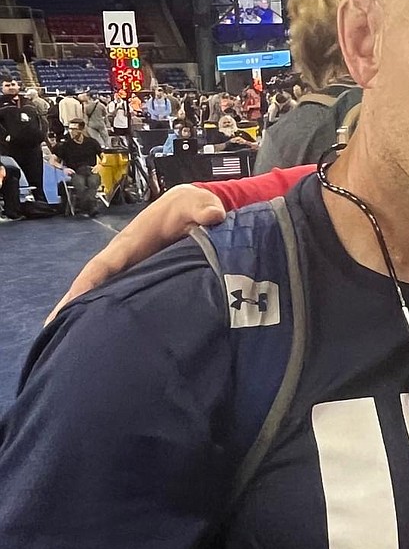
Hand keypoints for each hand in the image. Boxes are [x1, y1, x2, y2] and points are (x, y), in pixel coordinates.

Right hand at [46, 184, 226, 321]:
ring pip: (107, 297)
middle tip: (55, 332)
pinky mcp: (147, 283)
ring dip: (88, 316)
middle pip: (95, 286)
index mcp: (131, 244)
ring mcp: (134, 273)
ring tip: (70, 344)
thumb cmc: (191, 206)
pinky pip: (127, 301)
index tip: (71, 305)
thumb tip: (213, 216)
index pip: (103, 265)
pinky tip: (106, 339)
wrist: (200, 211)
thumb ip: (203, 209)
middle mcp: (126, 261)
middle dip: (73, 307)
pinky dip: (113, 318)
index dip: (87, 283)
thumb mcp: (197, 204)